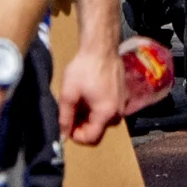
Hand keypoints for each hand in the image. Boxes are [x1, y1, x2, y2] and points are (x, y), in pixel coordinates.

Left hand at [56, 28, 128, 147]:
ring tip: (80, 100)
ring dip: (90, 116)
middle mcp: (118, 112)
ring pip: (104, 119)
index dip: (76, 136)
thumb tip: (63, 136)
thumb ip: (65, 118)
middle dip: (83, 125)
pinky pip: (109, 109)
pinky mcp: (123, 94)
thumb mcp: (68, 94)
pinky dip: (98, 107)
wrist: (101, 46)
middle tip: (71, 111)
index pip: (91, 139)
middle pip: (98, 130)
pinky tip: (89, 93)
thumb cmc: (84, 69)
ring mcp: (123, 103)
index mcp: (106, 114)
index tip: (67, 125)